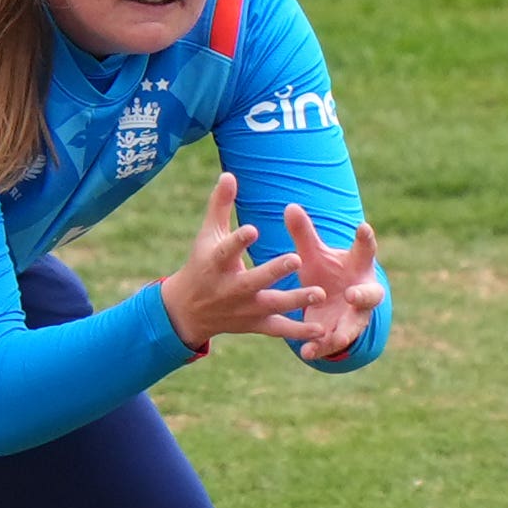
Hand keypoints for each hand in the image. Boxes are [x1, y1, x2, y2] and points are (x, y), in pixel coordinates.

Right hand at [160, 174, 326, 350]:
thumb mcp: (206, 236)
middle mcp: (229, 288)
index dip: (238, 241)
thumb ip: (219, 206)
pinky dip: (298, 332)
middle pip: (253, 280)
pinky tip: (319, 330)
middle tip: (296, 258)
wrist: (187, 311)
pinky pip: (278, 330)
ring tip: (320, 293)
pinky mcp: (254, 325)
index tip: (252, 229)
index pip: (226, 250)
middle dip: (274, 271)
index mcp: (215, 264)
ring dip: (295, 300)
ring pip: (271, 305)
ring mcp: (243, 309)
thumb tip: (228, 174)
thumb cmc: (201, 264)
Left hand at [283, 205, 382, 362]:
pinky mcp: (339, 333)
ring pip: (353, 326)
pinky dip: (321, 347)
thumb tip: (289, 206)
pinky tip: (307, 352)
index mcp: (358, 266)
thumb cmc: (327, 271)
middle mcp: (362, 291)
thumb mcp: (314, 254)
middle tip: (352, 295)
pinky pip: (332, 343)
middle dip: (362, 296)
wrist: (333, 302)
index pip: (366, 250)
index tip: (363, 227)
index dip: (366, 239)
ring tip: (333, 338)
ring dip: (342, 332)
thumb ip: (304, 234)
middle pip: (370, 294)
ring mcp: (354, 316)